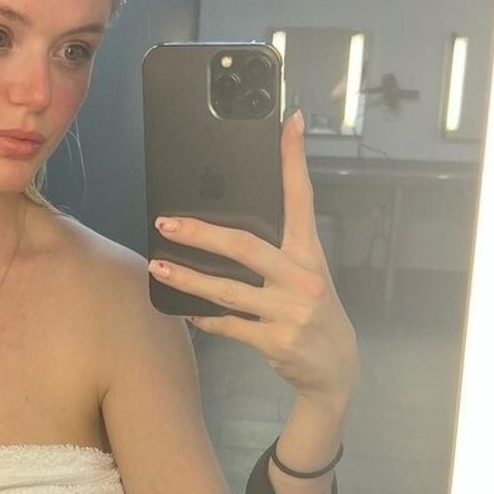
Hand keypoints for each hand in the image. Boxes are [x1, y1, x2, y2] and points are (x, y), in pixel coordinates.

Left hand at [147, 110, 359, 405]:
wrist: (336, 370)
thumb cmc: (313, 313)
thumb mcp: (306, 276)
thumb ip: (276, 253)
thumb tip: (224, 229)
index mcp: (309, 254)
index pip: (301, 198)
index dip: (294, 160)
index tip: (290, 123)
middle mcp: (303, 278)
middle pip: (245, 246)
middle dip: (201, 234)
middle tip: (165, 223)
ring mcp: (291, 311)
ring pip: (228, 290)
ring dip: (188, 279)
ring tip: (157, 267)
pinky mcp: (277, 341)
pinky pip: (229, 325)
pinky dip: (205, 318)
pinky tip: (186, 311)